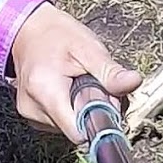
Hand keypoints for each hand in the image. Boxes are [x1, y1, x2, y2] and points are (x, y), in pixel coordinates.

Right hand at [7, 2, 142, 143]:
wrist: (28, 29)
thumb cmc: (58, 34)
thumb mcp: (88, 47)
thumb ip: (109, 70)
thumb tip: (134, 82)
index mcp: (45, 91)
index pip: (78, 132)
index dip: (98, 120)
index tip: (106, 100)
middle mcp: (33, 109)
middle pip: (75, 129)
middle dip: (91, 110)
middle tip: (92, 82)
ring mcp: (29, 114)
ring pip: (68, 126)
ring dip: (80, 109)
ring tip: (77, 81)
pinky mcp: (30, 115)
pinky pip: (59, 122)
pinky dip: (69, 108)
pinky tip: (68, 88)